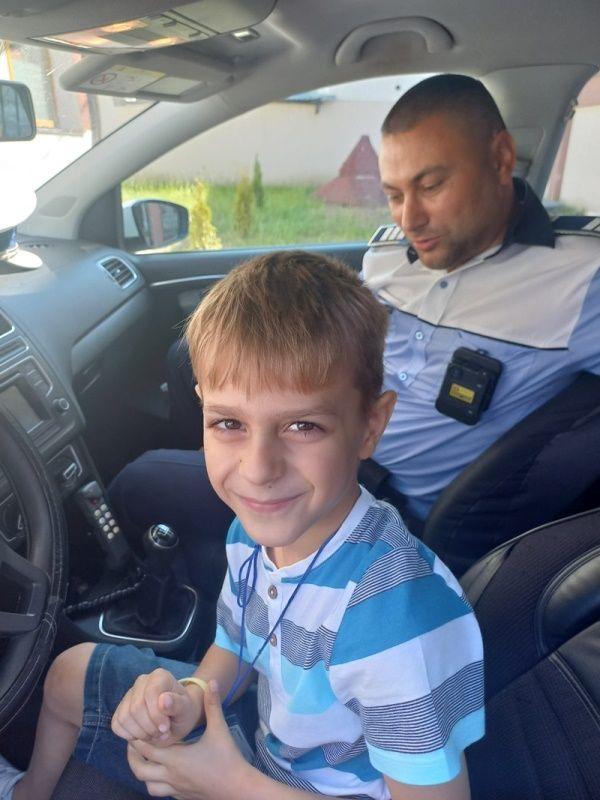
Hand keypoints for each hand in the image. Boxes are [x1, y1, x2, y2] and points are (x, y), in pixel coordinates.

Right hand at [112, 668, 203, 746]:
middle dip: (149, 727)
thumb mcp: (186, 710)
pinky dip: (129, 735)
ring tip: (155, 734)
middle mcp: (142, 681)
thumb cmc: (182, 712)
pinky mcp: (120, 708)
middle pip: (135, 708)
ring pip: (124, 717)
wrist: (176, 718)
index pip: (150, 693)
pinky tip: (143, 734)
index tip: (166, 728)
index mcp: (160, 676)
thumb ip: (177, 705)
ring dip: (140, 733)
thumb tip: (163, 700)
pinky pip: (117, 724)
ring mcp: (129, 694)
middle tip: (162, 734)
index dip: (156, 715)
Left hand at [127, 679, 252, 799]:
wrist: (237, 789)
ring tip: (145, 759)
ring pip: (147, 785)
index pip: (146, 748)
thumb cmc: (227, 758)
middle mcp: (170, 775)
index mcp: (176, 757)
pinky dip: (155, 783)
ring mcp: (175, 789)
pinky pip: (160, 792)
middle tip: (134, 742)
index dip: (137, 738)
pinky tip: (162, 773)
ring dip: (143, 772)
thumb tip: (212, 681)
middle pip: (140, 769)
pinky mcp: (181, 797)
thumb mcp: (219, 729)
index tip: (135, 727)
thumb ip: (213, 704)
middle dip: (133, 756)